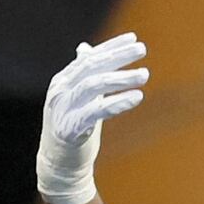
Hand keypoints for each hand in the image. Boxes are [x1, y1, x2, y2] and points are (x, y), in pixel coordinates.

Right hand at [37, 33, 147, 203]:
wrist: (59, 164)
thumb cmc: (73, 128)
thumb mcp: (78, 98)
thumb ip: (83, 75)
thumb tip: (85, 48)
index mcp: (63, 80)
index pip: (89, 57)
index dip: (111, 46)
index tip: (134, 38)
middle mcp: (61, 90)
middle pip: (92, 66)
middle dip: (118, 56)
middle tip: (142, 50)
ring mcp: (63, 109)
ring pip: (93, 85)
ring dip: (121, 78)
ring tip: (144, 75)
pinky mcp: (70, 128)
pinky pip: (96, 112)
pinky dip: (118, 103)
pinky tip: (136, 97)